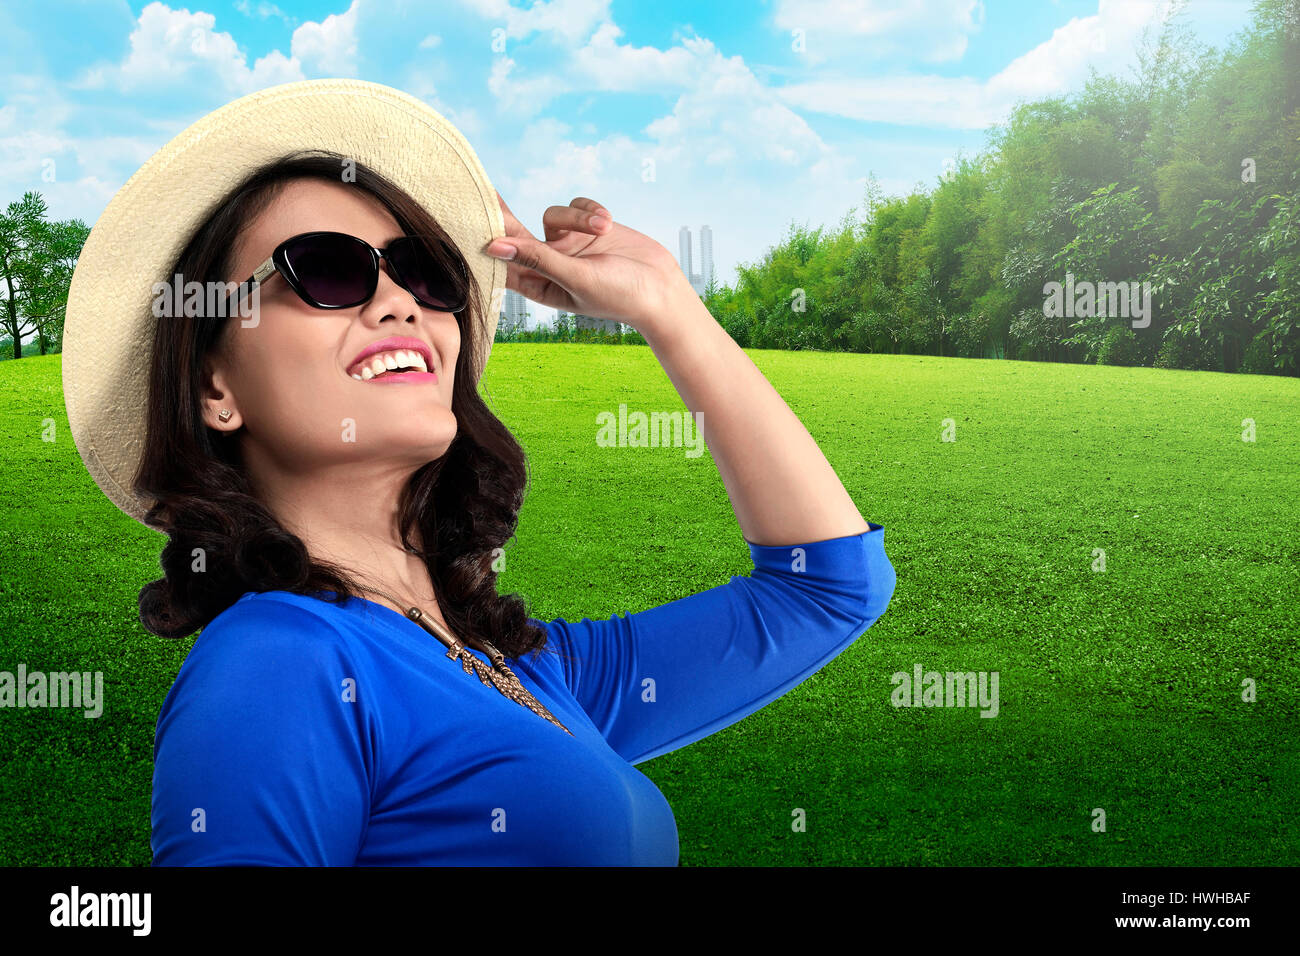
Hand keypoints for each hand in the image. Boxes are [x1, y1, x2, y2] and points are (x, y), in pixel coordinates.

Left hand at [484, 192, 696, 333]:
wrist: (661, 289)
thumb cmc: (619, 295)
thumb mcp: (576, 278)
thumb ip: (537, 258)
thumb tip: (495, 246)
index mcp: (539, 284)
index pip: (502, 259)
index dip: (484, 238)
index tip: (464, 217)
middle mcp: (549, 263)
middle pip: (517, 231)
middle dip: (505, 212)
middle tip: (482, 188)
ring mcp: (568, 244)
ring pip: (555, 213)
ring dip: (578, 216)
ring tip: (603, 228)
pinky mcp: (587, 227)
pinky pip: (578, 204)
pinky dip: (592, 210)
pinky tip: (608, 223)